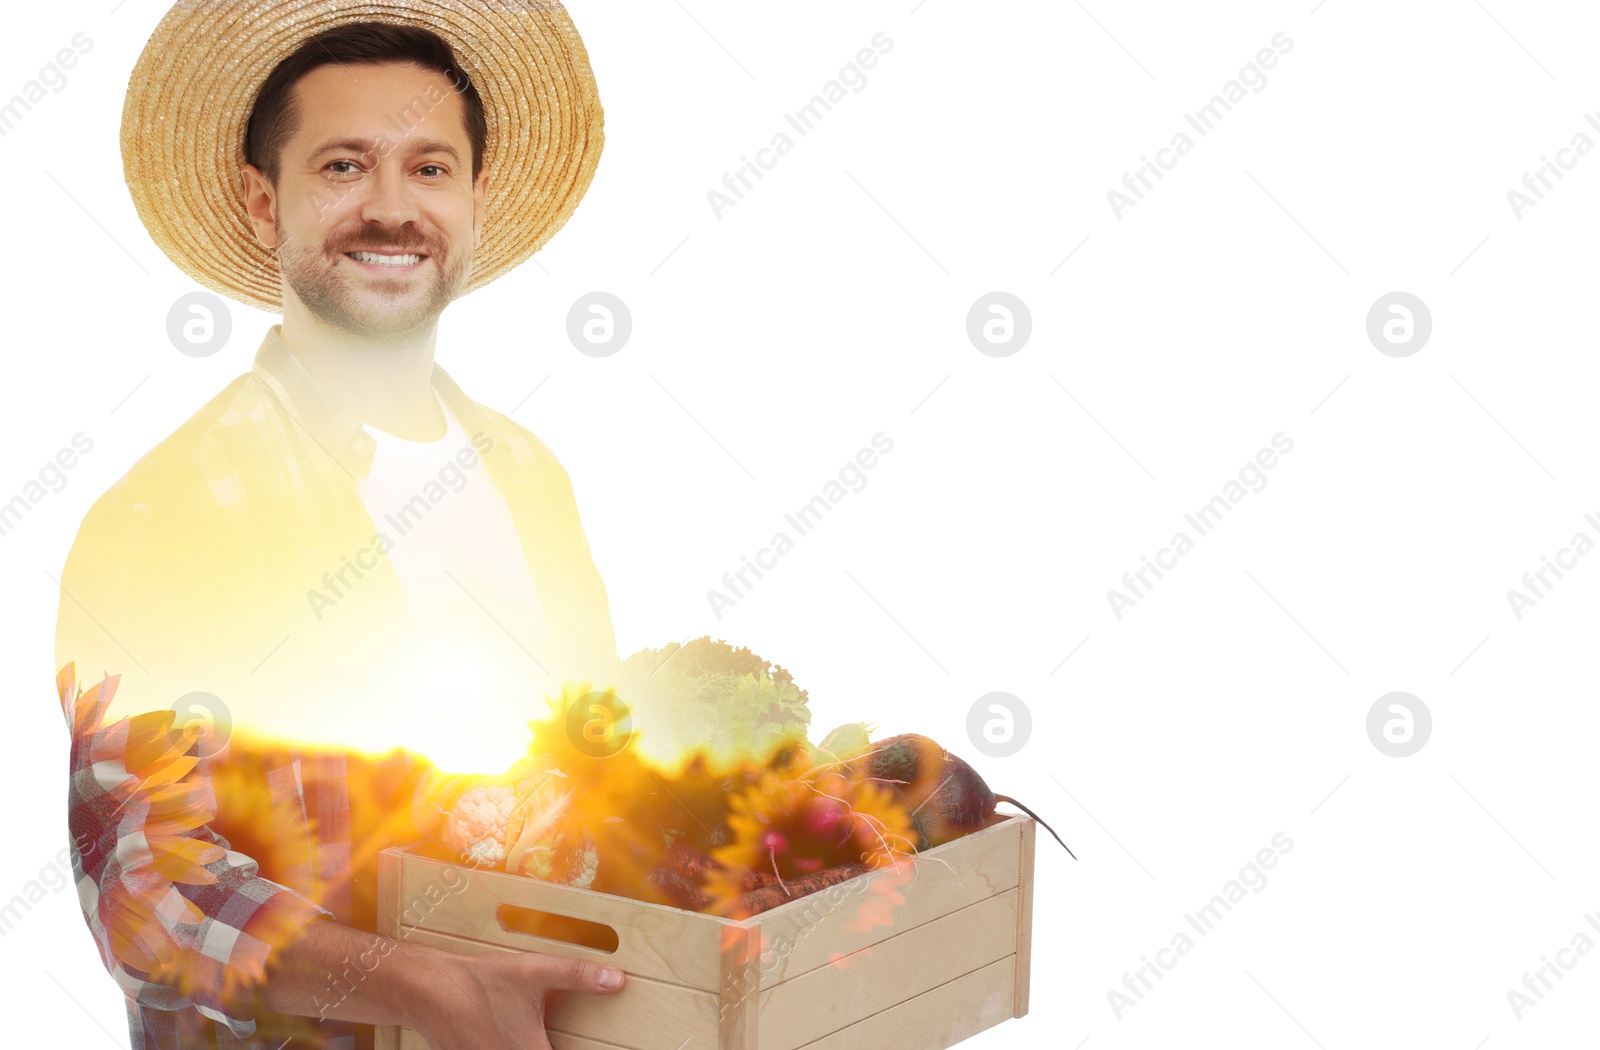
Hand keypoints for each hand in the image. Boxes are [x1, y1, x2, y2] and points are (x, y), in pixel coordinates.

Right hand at [405, 948, 625, 1049]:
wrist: (429, 991)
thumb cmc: (482, 983)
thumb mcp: (534, 972)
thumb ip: (577, 976)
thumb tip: (617, 979)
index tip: (594, 1043)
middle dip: (554, 1042)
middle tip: (558, 1031)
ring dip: (531, 1046)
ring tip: (534, 1031)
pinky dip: (511, 1046)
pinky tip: (510, 1033)